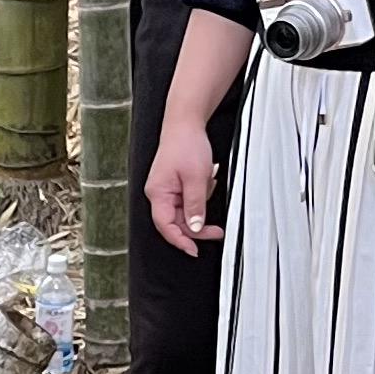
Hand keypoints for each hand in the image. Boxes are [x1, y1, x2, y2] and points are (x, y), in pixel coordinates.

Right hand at [145, 113, 222, 255]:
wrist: (184, 123)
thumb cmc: (186, 145)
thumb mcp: (196, 178)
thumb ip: (195, 205)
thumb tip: (194, 228)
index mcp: (158, 193)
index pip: (166, 226)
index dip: (180, 240)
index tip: (194, 250)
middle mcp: (158, 194)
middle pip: (176, 221)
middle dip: (196, 226)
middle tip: (216, 231)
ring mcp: (166, 189)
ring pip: (184, 211)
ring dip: (200, 206)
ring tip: (209, 184)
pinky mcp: (174, 185)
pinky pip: (187, 199)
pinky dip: (199, 196)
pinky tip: (206, 181)